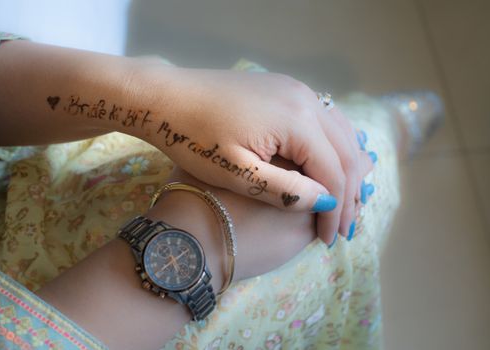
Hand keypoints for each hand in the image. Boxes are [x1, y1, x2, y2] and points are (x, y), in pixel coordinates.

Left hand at [136, 66, 372, 242]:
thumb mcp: (237, 172)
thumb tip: (327, 202)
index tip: (331, 238)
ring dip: (344, 168)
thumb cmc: (194, 138)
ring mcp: (297, 89)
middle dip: (348, 193)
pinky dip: (332, 146)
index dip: (336, 209)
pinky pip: (324, 120)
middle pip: (345, 152)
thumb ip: (285, 190)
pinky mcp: (286, 88)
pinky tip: (326, 165)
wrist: (166, 97)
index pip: (334, 172)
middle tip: (342, 227)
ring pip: (341, 133)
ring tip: (340, 202)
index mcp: (297, 120)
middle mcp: (306, 99)